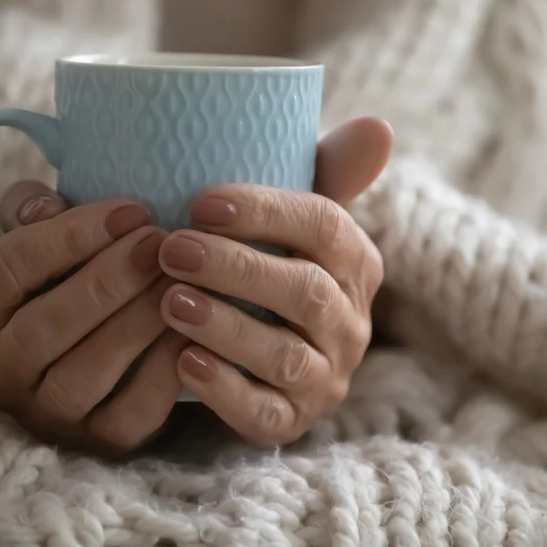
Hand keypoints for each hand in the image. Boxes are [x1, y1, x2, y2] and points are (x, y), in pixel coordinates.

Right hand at [0, 182, 185, 456]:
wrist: (103, 341)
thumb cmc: (69, 272)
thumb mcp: (41, 233)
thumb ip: (31, 208)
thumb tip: (44, 206)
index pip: (4, 271)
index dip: (68, 237)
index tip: (130, 210)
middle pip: (43, 327)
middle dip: (108, 280)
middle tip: (160, 243)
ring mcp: (44, 415)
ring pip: (84, 375)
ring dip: (137, 322)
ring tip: (179, 280)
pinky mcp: (98, 442)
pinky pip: (132, 412)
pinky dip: (164, 368)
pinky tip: (192, 328)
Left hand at [157, 117, 392, 445]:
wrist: (255, 350)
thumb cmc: (268, 262)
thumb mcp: (291, 217)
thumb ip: (328, 170)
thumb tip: (378, 126)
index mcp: (354, 261)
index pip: (324, 227)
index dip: (265, 212)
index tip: (201, 201)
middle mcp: (350, 322)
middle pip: (304, 292)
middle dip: (236, 268)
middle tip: (171, 248)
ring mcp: (325, 376)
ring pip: (285, 356)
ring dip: (226, 326)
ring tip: (168, 301)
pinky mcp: (291, 420)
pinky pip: (264, 414)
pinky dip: (223, 389)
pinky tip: (180, 361)